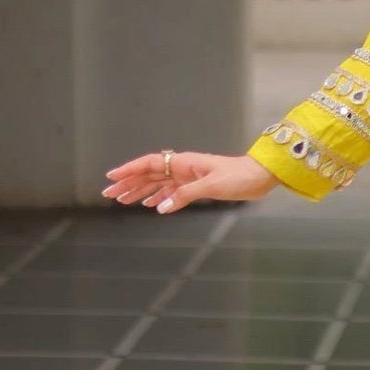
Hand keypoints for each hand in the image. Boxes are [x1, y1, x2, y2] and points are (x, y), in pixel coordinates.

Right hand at [102, 149, 276, 212]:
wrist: (260, 176)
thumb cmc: (239, 177)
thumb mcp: (212, 186)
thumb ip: (185, 195)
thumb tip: (161, 207)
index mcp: (184, 162)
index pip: (150, 163)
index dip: (130, 170)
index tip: (112, 177)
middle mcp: (183, 167)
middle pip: (150, 174)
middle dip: (129, 183)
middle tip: (109, 194)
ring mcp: (189, 176)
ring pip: (158, 183)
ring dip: (140, 191)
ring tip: (123, 201)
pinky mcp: (197, 185)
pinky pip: (171, 191)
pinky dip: (159, 197)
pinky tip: (151, 205)